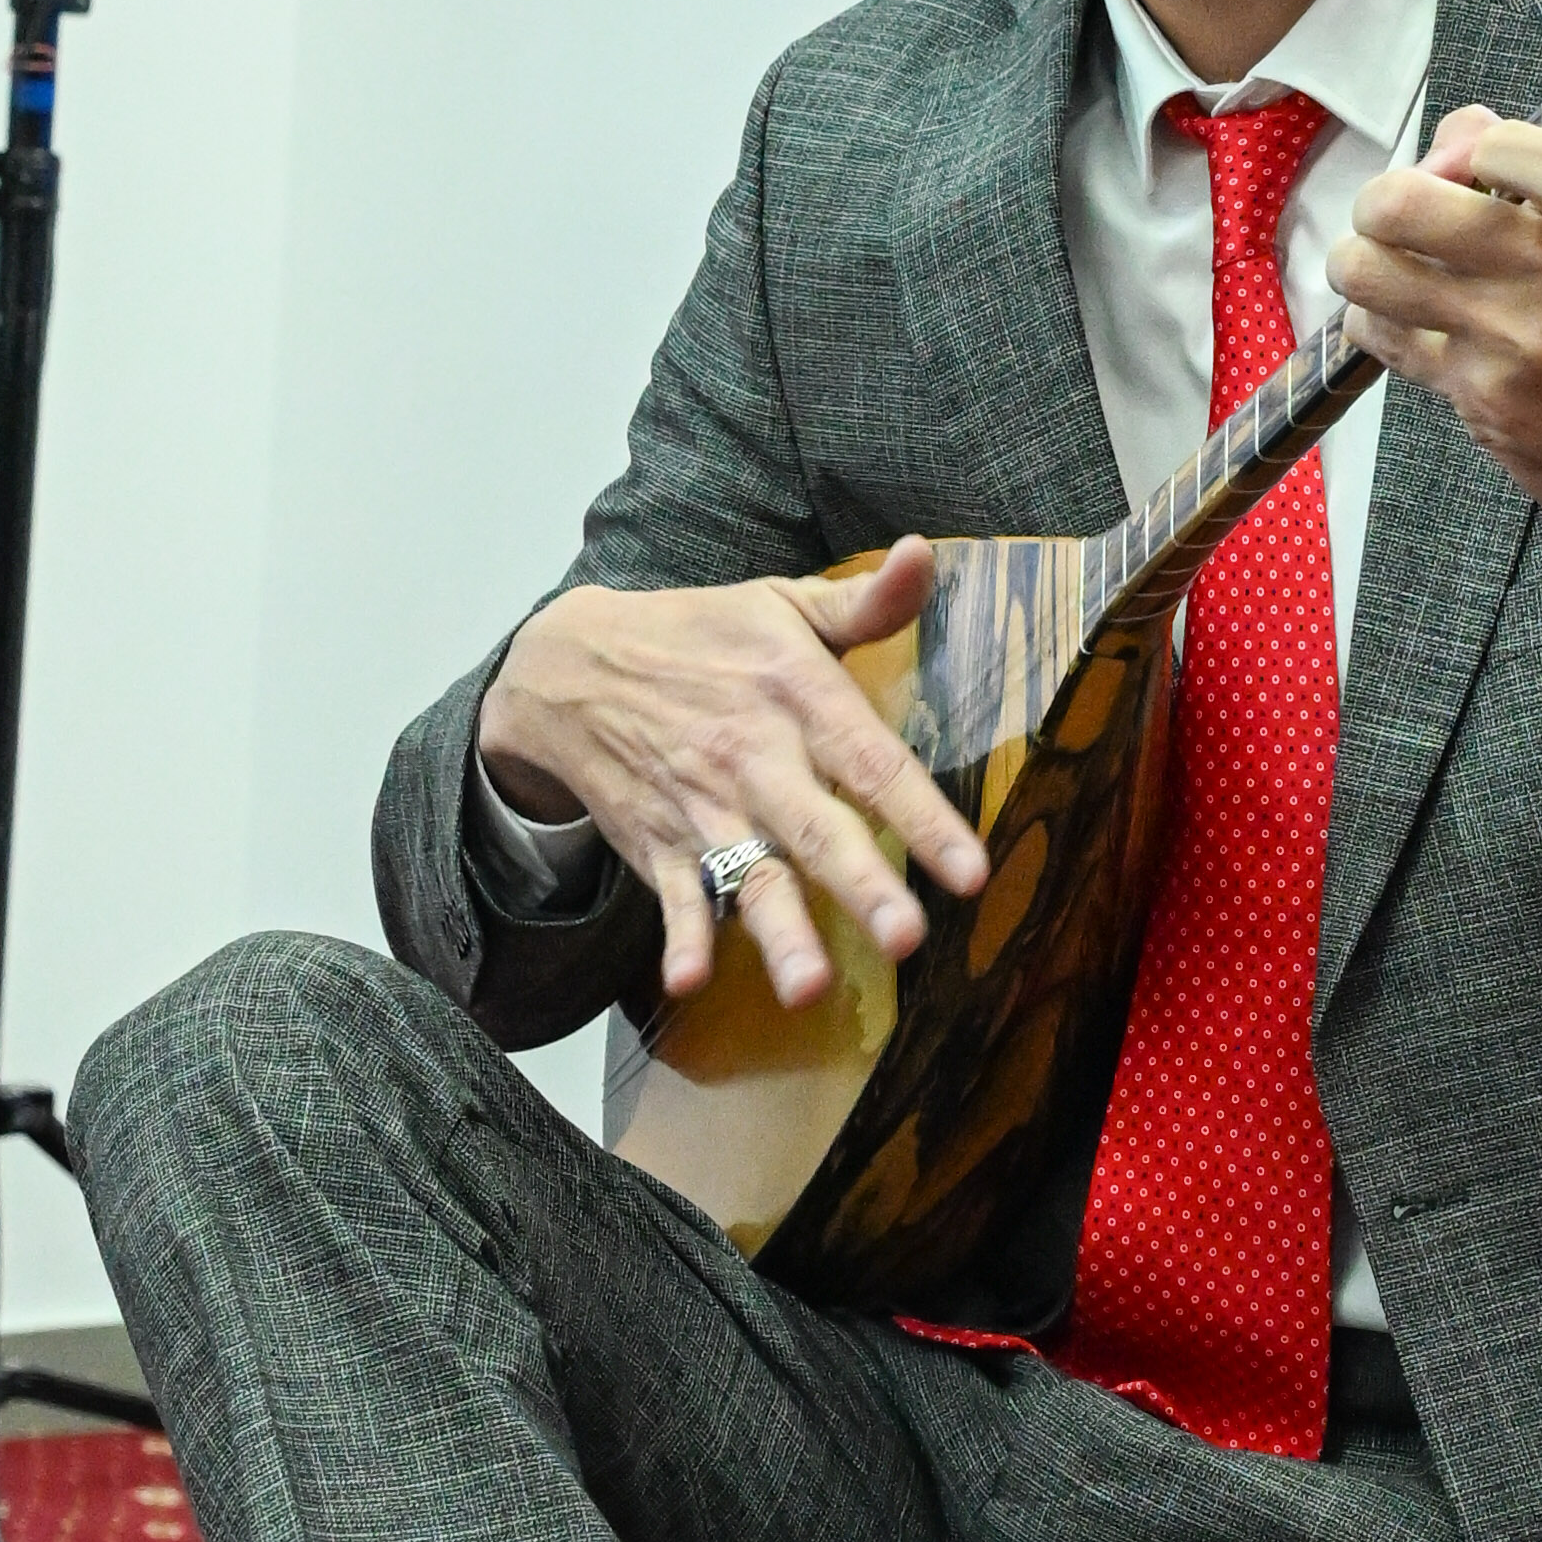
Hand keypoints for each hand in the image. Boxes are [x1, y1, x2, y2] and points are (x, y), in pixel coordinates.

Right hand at [477, 543, 986, 1013]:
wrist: (570, 665)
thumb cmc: (700, 637)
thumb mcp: (780, 604)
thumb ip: (864, 599)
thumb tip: (928, 554)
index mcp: (796, 695)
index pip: (872, 761)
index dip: (925, 816)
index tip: (972, 873)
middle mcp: (753, 757)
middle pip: (815, 830)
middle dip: (861, 884)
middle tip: (906, 938)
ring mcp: (702, 808)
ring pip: (748, 878)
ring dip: (778, 932)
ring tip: (809, 987)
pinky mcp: (657, 845)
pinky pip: (672, 900)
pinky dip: (680, 939)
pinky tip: (689, 981)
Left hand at [1328, 110, 1541, 591]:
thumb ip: (1535, 159)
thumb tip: (1446, 139)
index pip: (1504, 147)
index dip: (1468, 145)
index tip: (1474, 165)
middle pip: (1401, 204)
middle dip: (1384, 197)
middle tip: (1400, 212)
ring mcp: (1519, 342)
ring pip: (1366, 269)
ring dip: (1361, 258)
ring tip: (1388, 263)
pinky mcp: (1484, 398)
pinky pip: (1379, 332)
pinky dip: (1380, 318)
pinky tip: (1412, 319)